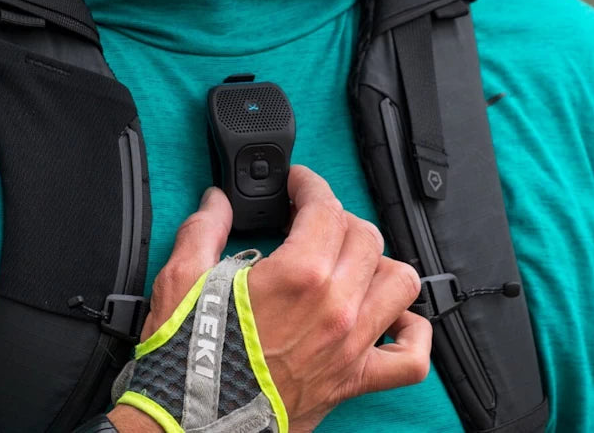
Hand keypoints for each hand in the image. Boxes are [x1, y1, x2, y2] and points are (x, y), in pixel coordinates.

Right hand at [127, 165, 431, 432]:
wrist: (192, 425)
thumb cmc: (188, 357)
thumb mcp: (182, 279)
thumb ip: (204, 228)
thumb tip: (217, 201)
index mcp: (296, 275)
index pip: (326, 207)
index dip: (311, 184)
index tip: (298, 183)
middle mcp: (334, 306)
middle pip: (365, 236)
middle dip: (337, 217)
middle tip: (310, 221)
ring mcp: (350, 344)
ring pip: (398, 282)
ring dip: (378, 262)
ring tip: (347, 260)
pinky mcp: (353, 380)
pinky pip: (410, 358)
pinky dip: (411, 332)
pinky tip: (391, 316)